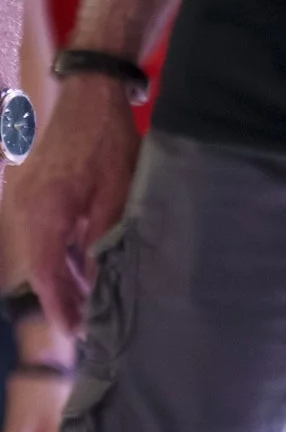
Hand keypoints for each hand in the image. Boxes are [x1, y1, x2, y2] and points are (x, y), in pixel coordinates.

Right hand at [6, 77, 139, 341]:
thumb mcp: (115, 195)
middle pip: (41, 266)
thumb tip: (96, 282)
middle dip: (63, 298)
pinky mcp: (30, 191)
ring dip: (62, 276)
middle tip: (88, 328)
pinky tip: (80, 269)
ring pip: (41, 251)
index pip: (45, 273)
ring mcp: (24, 198)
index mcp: (46, 212)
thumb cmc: (107, 142)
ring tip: (89, 305)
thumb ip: (102, 240)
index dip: (59, 306)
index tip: (73, 334)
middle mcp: (26, 208)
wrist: (88, 97)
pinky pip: (42, 233)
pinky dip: (59, 253)